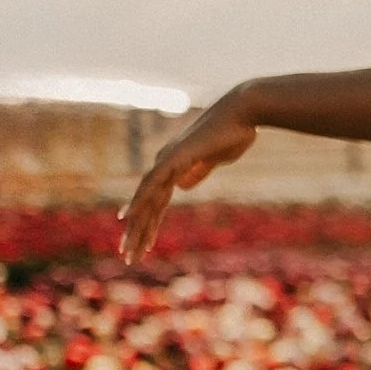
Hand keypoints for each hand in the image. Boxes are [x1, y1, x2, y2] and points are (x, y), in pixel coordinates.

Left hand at [123, 86, 258, 257]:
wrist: (243, 113)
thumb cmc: (233, 133)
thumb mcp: (213, 159)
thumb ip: (197, 172)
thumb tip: (182, 187)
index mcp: (173, 165)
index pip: (156, 202)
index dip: (149, 225)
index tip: (142, 246)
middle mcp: (164, 163)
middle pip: (146, 205)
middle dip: (137, 233)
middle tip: (127, 256)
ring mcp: (167, 160)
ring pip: (146, 200)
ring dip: (136, 227)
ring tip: (128, 250)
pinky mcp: (175, 158)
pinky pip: (153, 185)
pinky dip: (139, 201)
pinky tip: (127, 217)